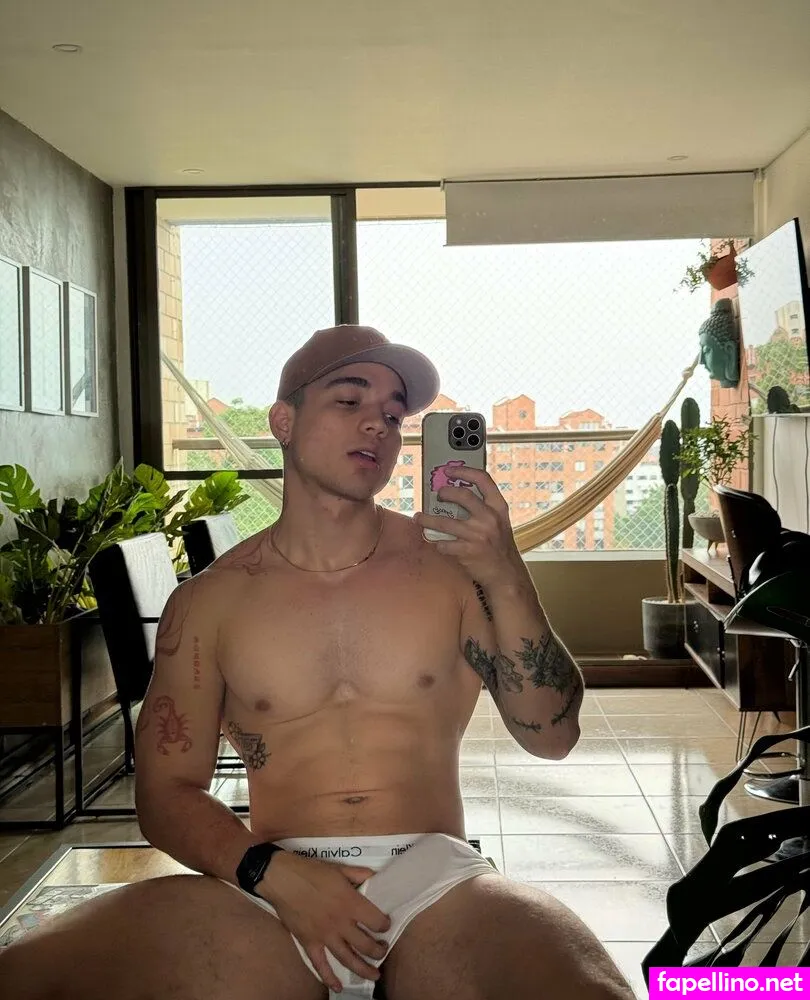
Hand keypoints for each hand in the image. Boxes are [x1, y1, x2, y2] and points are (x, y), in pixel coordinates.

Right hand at [259, 851, 390, 990]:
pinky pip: (320, 965)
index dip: (384, 924)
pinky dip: (329, 978)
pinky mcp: (309, 943)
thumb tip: (375, 877)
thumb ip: (359, 874)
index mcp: (350, 903)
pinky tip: (338, 987)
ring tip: (374, 975)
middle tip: (383, 951)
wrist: (282, 878)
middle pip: (365, 944)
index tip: (385, 925)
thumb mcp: (339, 868)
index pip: (376, 920)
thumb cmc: (311, 871)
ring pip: (348, 959)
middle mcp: (340, 923)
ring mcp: (324, 936)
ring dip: (363, 969)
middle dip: (379, 951)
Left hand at [415, 465, 526, 589]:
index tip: (449, 470)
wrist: (506, 573)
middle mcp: (489, 518)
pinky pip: (444, 544)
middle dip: (444, 493)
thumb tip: (456, 494)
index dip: (464, 472)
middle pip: (462, 496)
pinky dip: (438, 543)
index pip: (483, 479)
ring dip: (427, 520)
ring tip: (419, 518)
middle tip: (437, 495)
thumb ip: (483, 507)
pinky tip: (437, 542)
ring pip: (444, 522)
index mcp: (498, 507)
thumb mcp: (499, 521)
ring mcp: (478, 535)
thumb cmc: (499, 546)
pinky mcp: (467, 551)